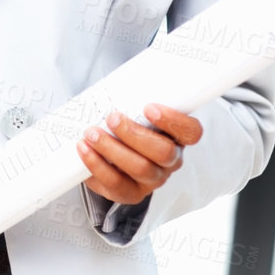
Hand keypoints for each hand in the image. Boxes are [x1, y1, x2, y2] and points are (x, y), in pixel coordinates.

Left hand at [78, 103, 202, 205]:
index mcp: (178, 138)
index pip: (191, 132)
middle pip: (164, 152)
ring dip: (112, 149)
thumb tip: (119, 81)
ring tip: (91, 133)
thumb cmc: (127, 125)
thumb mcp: (134, 110)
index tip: (148, 107)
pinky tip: (83, 149)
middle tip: (112, 118)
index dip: (174, 120)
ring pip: (140, 168)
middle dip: (135, 134)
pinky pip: (116, 183)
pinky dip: (96, 165)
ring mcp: (152, 180)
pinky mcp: (130, 193)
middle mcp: (170, 162)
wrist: (110, 155)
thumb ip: (134, 99)